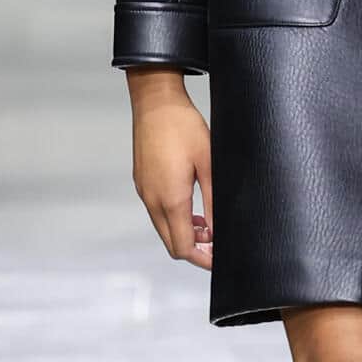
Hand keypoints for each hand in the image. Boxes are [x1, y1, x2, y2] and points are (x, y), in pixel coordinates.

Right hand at [126, 66, 212, 266]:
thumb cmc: (184, 127)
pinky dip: (174, 219)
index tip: (220, 258)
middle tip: (217, 244)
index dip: (203, 259)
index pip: (183, 247)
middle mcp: (152, 200)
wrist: (156, 102)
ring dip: (184, 233)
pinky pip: (157, 212)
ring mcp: (144, 191)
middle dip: (195, 250)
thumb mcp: (209, 164)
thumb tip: (219, 230)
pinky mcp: (141, 182)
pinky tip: (192, 207)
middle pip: (171, 244)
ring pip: (163, 229)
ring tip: (208, 224)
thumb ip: (213, 201)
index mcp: (170, 199)